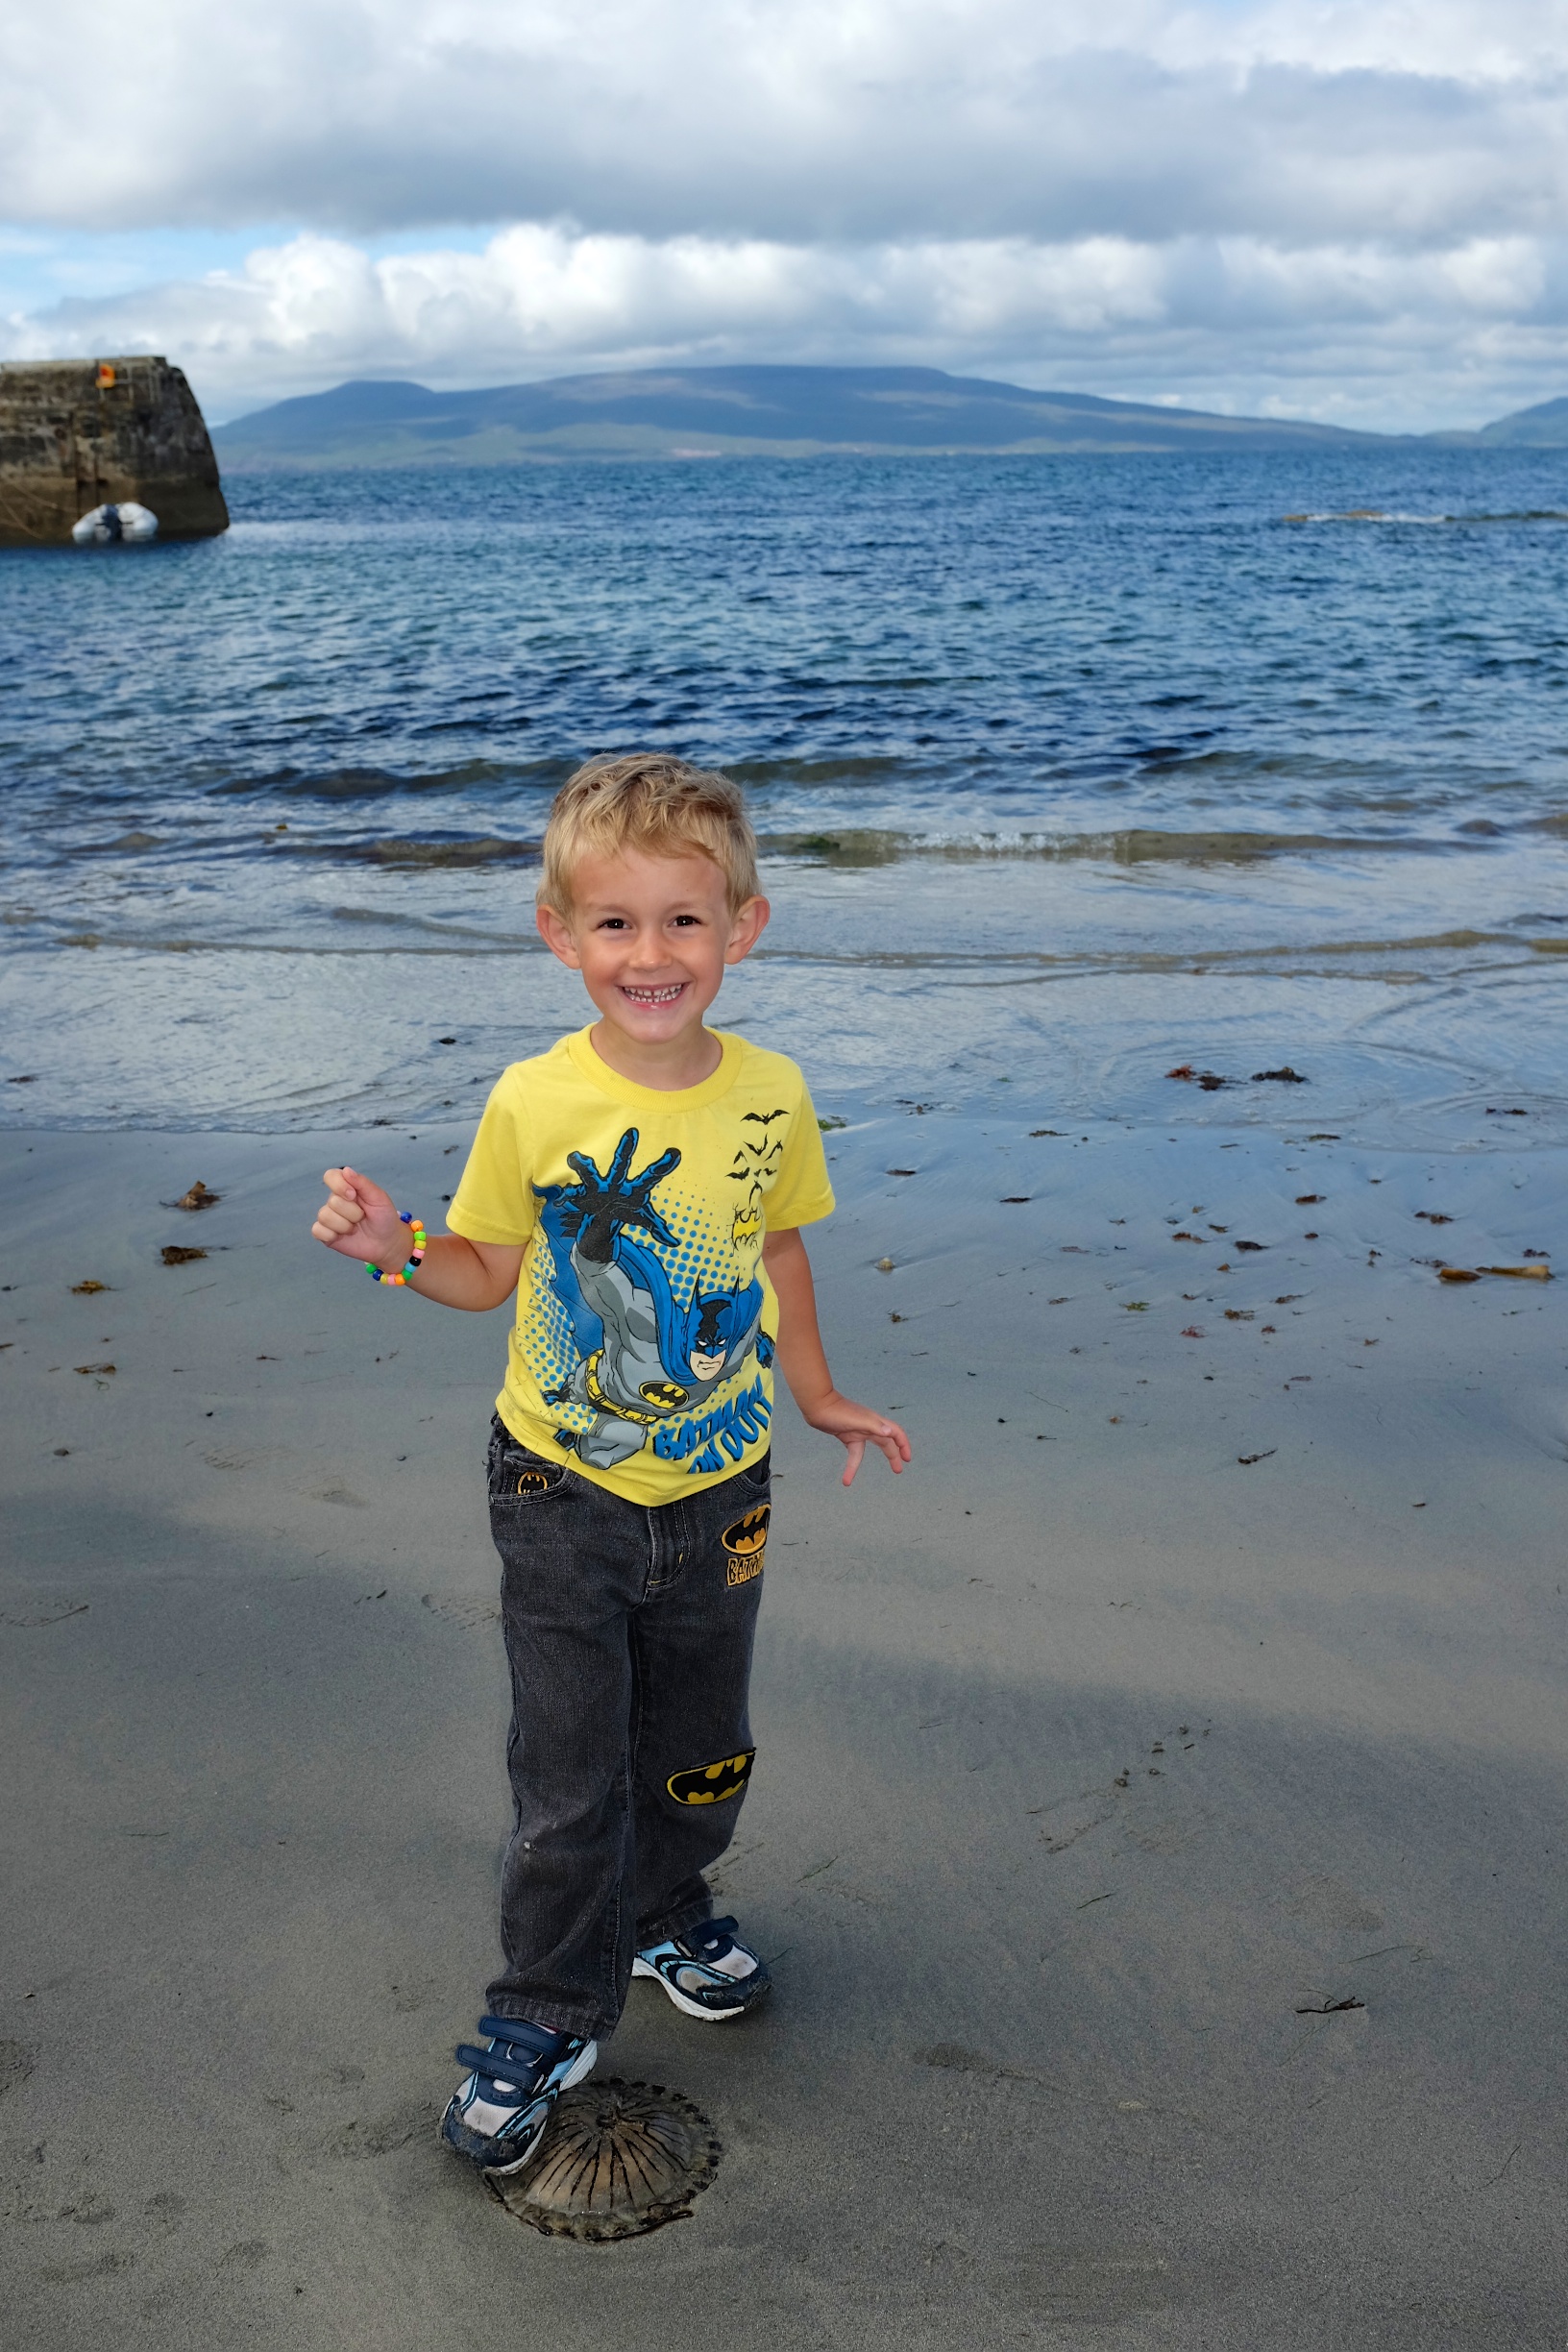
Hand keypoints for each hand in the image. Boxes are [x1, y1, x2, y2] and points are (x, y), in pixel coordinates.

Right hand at [312, 1166, 407, 1267]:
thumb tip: (346, 1170)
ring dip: (345, 1226)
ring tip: (355, 1228)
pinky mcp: (325, 1234)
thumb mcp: (379, 1198)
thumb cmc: (384, 1217)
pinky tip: (342, 1237)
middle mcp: (335, 1201)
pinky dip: (331, 1235)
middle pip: (332, 1201)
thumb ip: (362, 1183)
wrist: (387, 1242)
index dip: (339, 1185)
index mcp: (347, 1187)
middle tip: (363, 1217)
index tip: (353, 1195)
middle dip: (353, 1213)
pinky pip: (317, 1230)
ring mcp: (329, 1217)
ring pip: (325, 1216)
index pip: (330, 1176)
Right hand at [564, 1128, 681, 1260]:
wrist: (604, 1213)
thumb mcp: (643, 1219)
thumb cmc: (628, 1209)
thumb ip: (658, 1228)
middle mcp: (616, 1181)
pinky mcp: (582, 1194)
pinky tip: (563, 1196)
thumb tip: (675, 1243)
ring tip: (575, 1158)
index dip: (663, 1166)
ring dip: (583, 1167)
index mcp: (635, 1187)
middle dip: (626, 1150)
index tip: (676, 1153)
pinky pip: (574, 1193)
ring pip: (591, 1174)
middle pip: (621, 1164)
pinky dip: (568, 1194)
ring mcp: (598, 1186)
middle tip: (633, 1132)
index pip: (652, 1175)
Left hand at [799, 1389, 911, 1486]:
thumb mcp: (857, 1420)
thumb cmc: (837, 1411)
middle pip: (886, 1442)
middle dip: (894, 1455)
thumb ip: (874, 1425)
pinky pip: (854, 1453)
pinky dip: (852, 1466)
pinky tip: (846, 1479)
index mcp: (875, 1421)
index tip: (906, 1459)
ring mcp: (858, 1430)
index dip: (903, 1444)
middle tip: (898, 1470)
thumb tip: (889, 1432)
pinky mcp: (847, 1435)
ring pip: (871, 1447)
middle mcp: (869, 1426)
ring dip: (873, 1460)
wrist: (817, 1405)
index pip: (896, 1432)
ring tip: (873, 1472)